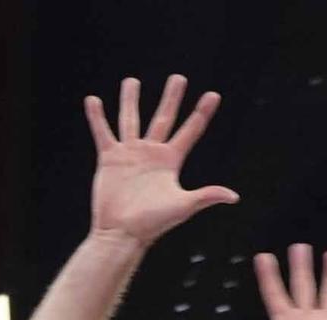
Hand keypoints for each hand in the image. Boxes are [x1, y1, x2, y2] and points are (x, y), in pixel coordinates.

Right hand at [87, 76, 237, 247]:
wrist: (122, 234)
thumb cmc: (153, 224)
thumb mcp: (182, 206)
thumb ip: (206, 196)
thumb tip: (233, 196)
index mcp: (170, 161)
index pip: (190, 131)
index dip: (202, 113)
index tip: (214, 95)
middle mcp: (151, 154)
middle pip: (164, 118)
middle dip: (171, 98)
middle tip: (178, 78)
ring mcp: (130, 154)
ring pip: (131, 119)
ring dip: (130, 100)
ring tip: (131, 81)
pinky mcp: (110, 159)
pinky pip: (102, 133)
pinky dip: (97, 117)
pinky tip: (92, 100)